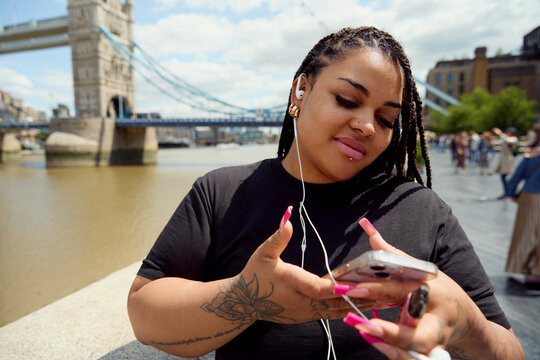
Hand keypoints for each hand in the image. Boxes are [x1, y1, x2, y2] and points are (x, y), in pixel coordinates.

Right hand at [229, 207, 373, 324]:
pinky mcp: (307, 316)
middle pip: (333, 302)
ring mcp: (305, 312)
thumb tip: (288, 215)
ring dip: (357, 305)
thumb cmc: (255, 274)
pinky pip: (331, 314)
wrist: (244, 303)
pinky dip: (348, 310)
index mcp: (291, 283)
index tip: (353, 283)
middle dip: (357, 296)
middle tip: (381, 290)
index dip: (336, 287)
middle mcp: (300, 301)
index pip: (317, 288)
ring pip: (335, 311)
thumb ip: (278, 237)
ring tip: (382, 299)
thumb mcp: (263, 253)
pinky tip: (365, 305)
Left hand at [342, 218, 470, 358]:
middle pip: (418, 328)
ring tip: (367, 335)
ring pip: (419, 349)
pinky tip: (378, 345)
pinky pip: (417, 359)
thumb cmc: (437, 290)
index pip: (399, 288)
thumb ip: (392, 254)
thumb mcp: (421, 269)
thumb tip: (367, 228)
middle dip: (391, 329)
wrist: (466, 320)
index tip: (349, 288)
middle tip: (363, 324)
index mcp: (430, 289)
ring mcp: (437, 338)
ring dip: (394, 347)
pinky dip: (398, 356)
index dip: (373, 288)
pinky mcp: (434, 352)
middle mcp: (435, 316)